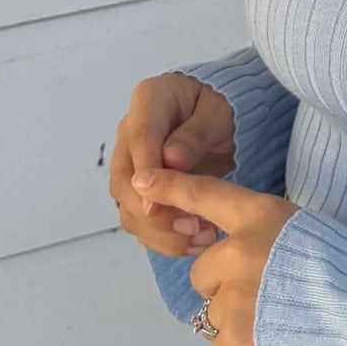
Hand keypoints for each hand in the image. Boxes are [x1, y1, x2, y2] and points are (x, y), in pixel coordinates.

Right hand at [110, 73, 235, 258]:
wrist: (222, 117)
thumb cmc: (221, 107)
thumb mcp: (219, 112)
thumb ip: (196, 134)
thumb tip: (171, 160)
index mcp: (148, 101)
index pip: (139, 140)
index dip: (146, 174)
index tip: (156, 203)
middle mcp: (129, 134)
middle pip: (124, 181)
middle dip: (153, 212)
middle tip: (190, 226)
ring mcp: (132, 164)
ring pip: (128, 207)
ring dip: (160, 231)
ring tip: (200, 239)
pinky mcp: (141, 191)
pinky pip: (142, 221)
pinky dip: (165, 238)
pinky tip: (194, 244)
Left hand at [134, 170, 300, 345]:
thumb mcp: (314, 235)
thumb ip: (272, 241)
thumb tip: (249, 265)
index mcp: (262, 216)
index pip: (206, 194)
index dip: (172, 186)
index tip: (143, 179)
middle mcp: (239, 251)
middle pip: (203, 274)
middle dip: (226, 291)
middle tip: (269, 302)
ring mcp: (233, 298)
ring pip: (212, 318)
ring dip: (238, 329)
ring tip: (281, 332)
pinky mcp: (233, 340)